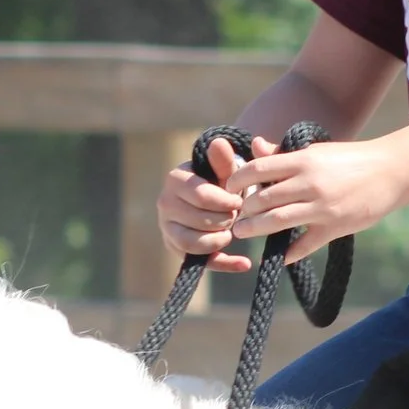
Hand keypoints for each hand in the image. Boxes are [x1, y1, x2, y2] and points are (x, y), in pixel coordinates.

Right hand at [157, 134, 272, 273]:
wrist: (213, 194)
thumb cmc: (220, 179)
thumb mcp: (224, 168)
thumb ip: (223, 159)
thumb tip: (219, 144)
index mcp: (175, 179)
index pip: (201, 196)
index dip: (225, 201)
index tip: (239, 200)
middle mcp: (164, 203)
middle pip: (199, 220)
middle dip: (224, 219)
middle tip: (236, 214)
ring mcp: (167, 228)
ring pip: (193, 243)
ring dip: (220, 239)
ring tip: (232, 231)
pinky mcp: (176, 247)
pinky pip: (199, 262)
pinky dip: (223, 264)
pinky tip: (244, 263)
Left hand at [222, 136, 408, 262]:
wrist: (391, 171)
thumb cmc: (350, 159)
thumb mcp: (316, 150)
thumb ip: (284, 153)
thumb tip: (254, 145)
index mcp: (303, 160)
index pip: (258, 169)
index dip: (237, 180)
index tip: (229, 188)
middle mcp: (310, 184)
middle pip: (263, 199)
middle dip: (243, 210)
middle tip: (234, 215)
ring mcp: (322, 208)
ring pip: (277, 222)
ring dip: (254, 230)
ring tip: (242, 232)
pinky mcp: (335, 228)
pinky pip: (305, 245)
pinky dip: (289, 253)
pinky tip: (279, 256)